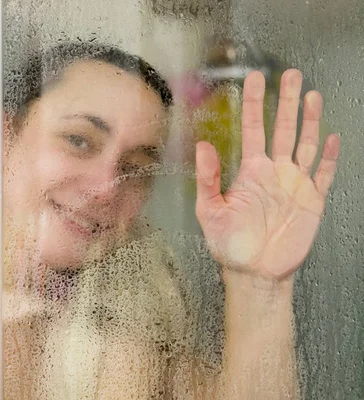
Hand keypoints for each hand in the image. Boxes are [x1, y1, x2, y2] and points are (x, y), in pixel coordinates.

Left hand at [195, 69, 339, 280]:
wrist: (254, 272)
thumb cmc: (229, 244)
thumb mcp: (210, 210)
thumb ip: (207, 178)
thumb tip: (203, 146)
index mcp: (250, 171)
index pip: (253, 130)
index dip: (254, 105)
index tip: (254, 79)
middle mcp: (274, 172)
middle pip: (282, 129)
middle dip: (286, 101)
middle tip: (290, 74)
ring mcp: (295, 184)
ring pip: (306, 144)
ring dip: (309, 120)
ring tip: (311, 94)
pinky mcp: (312, 201)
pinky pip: (324, 174)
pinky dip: (330, 156)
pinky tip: (333, 137)